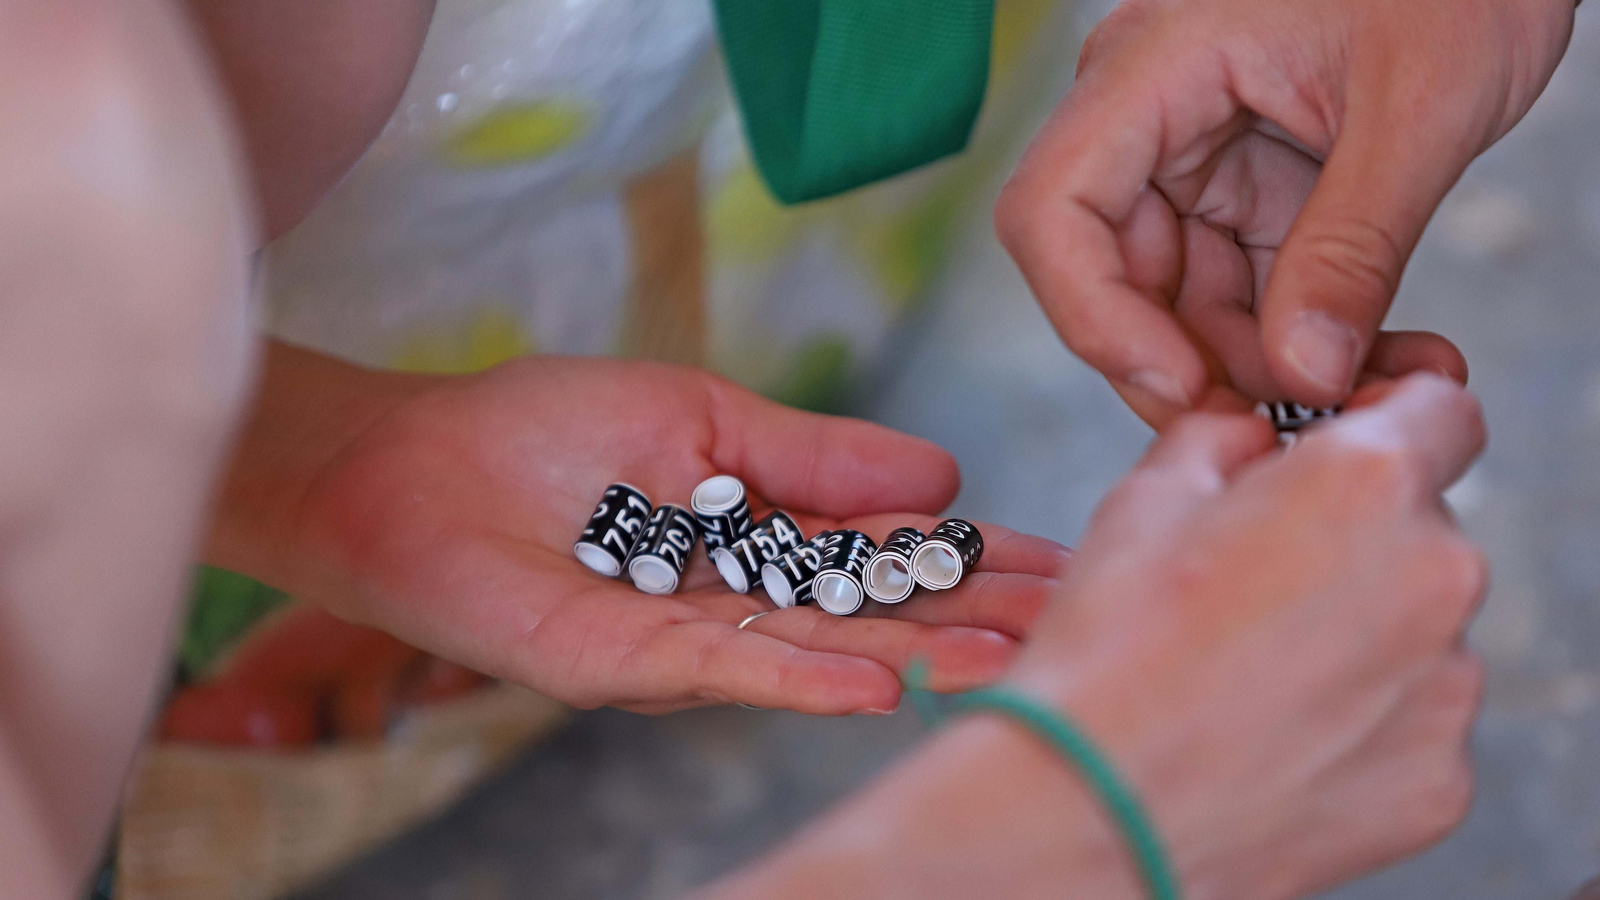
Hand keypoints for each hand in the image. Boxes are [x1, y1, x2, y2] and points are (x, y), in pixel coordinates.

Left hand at [212, 345, 1069, 714]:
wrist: (409, 461)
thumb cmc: (543, 430)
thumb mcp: (705, 417)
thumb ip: (816, 455)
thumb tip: (944, 471)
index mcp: (763, 540)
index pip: (890, 556)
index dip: (975, 560)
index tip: (1067, 561)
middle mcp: (738, 603)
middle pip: (871, 618)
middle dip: (971, 622)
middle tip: (1074, 625)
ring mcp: (684, 641)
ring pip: (816, 655)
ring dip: (915, 658)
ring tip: (1008, 658)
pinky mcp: (620, 664)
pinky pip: (724, 670)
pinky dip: (803, 678)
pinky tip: (880, 684)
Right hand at [713, 374, 1487, 899]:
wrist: (1097, 808)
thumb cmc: (1109, 650)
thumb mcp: (1142, 498)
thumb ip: (1223, 439)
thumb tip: (1254, 439)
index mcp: (1366, 483)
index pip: (1443, 409)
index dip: (1390, 423)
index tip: (1345, 453)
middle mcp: (1437, 573)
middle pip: (1421, 528)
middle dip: (1353, 542)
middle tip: (1257, 585)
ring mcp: (1447, 686)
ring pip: (1417, 630)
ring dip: (1357, 634)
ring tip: (1252, 674)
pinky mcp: (1440, 777)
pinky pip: (1412, 723)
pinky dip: (1358, 723)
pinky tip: (1272, 733)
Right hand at [996, 0, 1572, 425]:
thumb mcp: (1421, 105)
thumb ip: (1354, 247)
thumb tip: (1303, 376)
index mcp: (1150, 69)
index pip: (1054, 213)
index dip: (1096, 318)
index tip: (1183, 388)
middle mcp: (1149, 117)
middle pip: (1117, 278)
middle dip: (1203, 364)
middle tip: (1302, 420)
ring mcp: (1195, 154)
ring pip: (1185, 301)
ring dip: (1271, 364)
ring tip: (1378, 388)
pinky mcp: (1247, 184)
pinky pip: (1247, 286)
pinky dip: (1307, 334)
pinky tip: (1381, 360)